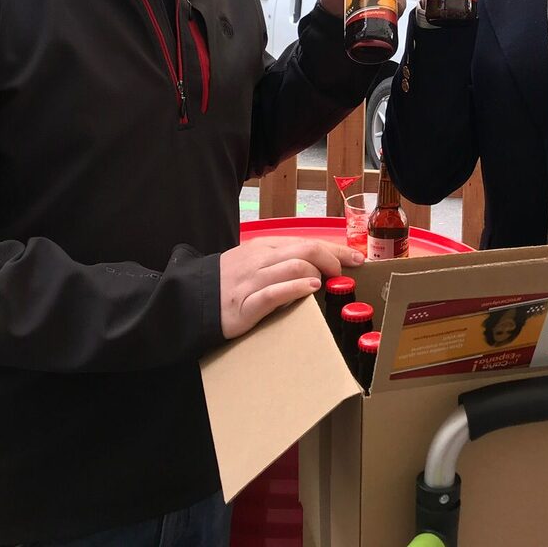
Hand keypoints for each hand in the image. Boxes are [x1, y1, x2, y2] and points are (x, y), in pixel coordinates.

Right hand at [219, 237, 363, 340]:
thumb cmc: (228, 284)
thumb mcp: (253, 264)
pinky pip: (274, 292)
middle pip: (305, 249)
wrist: (190, 301)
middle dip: (333, 258)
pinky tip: (310, 288)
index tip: (357, 258)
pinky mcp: (245, 304)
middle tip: (348, 272)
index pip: (306, 242)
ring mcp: (252, 281)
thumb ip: (279, 263)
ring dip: (318, 271)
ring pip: (293, 265)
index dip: (335, 249)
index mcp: (264, 248)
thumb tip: (316, 268)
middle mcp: (260, 260)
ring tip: (330, 282)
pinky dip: (296, 288)